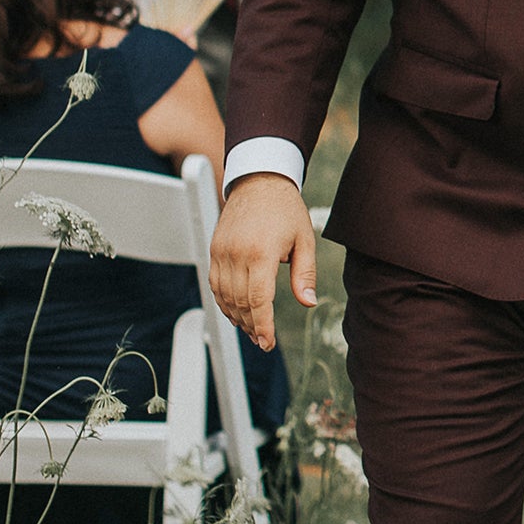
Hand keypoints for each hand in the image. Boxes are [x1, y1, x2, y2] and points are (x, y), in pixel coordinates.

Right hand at [210, 171, 317, 352]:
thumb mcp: (305, 240)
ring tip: (252, 330)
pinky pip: (215, 284)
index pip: (258, 299)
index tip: (268, 342)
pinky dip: (223, 302)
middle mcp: (237, 254)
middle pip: (240, 302)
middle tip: (262, 341)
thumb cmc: (286, 209)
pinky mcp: (214, 250)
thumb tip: (308, 303)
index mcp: (261, 252)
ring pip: (224, 296)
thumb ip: (305, 274)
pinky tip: (236, 312)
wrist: (259, 181)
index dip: (263, 325)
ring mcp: (222, 252)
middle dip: (252, 326)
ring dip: (237, 317)